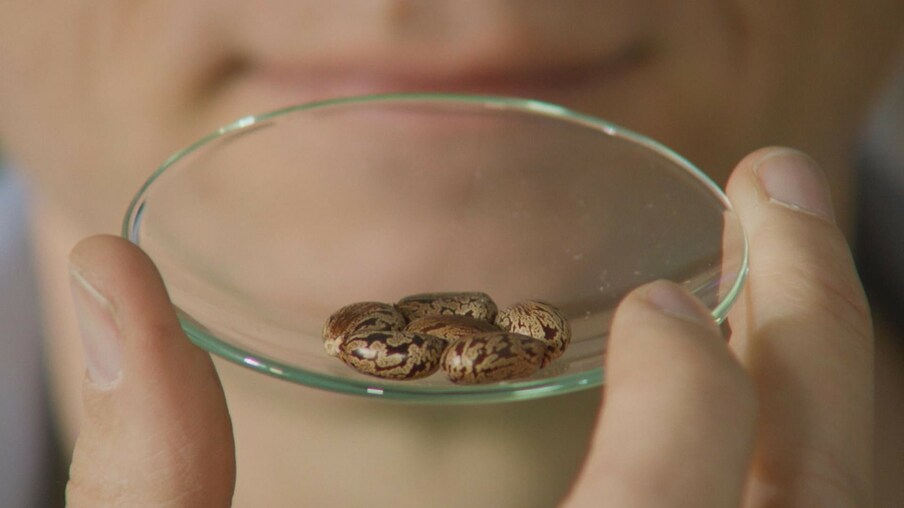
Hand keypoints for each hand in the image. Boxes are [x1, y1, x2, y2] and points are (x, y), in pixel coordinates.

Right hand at [64, 147, 872, 506]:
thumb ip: (150, 465)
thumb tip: (107, 271)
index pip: (668, 505)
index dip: (689, 377)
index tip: (659, 302)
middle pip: (811, 501)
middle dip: (818, 318)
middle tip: (784, 185)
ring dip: (839, 395)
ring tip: (802, 279)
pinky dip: (823, 477)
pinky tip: (776, 420)